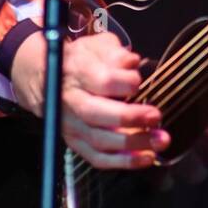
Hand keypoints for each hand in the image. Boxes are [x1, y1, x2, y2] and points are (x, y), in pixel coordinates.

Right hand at [11, 29, 165, 169]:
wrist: (46, 79)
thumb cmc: (82, 61)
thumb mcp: (97, 46)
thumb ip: (115, 53)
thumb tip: (131, 62)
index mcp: (77, 72)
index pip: (99, 80)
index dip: (123, 82)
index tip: (138, 82)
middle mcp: (70, 101)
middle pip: (96, 114)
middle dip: (129, 117)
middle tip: (156, 116)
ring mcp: (71, 125)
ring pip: (99, 140)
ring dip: (132, 143)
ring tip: (160, 140)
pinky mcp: (75, 143)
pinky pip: (97, 158)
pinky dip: (123, 162)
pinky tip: (146, 157)